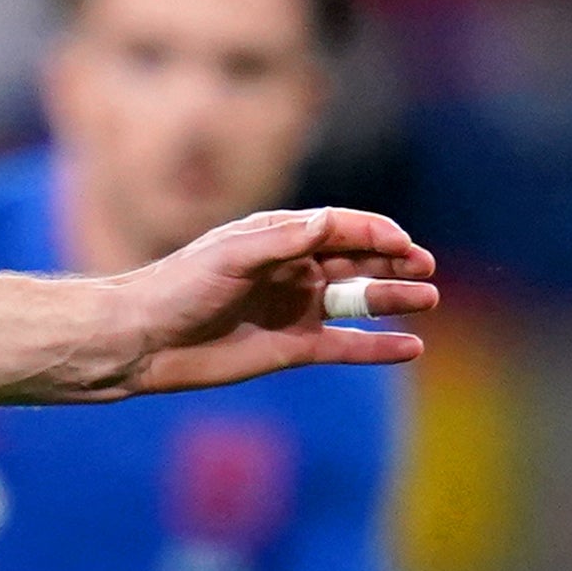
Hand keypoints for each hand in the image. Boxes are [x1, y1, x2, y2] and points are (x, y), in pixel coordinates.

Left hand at [114, 208, 433, 396]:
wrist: (142, 340)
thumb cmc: (178, 287)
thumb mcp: (231, 255)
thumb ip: (284, 241)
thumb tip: (332, 222)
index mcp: (279, 237)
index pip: (341, 228)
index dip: (376, 234)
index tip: (404, 244)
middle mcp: (293, 269)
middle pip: (357, 262)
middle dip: (395, 262)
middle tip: (426, 267)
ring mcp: (295, 309)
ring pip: (358, 302)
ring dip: (394, 298)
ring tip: (429, 299)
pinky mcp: (291, 348)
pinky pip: (344, 345)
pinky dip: (377, 346)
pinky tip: (411, 347)